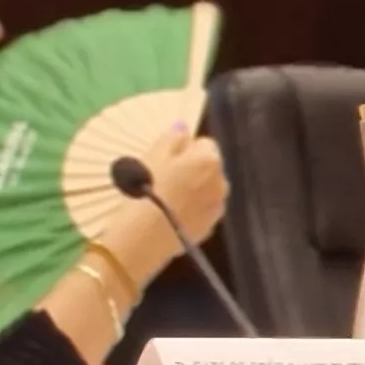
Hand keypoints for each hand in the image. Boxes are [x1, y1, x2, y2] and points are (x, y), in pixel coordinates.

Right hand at [101, 129, 232, 280]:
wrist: (142, 238)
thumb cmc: (145, 190)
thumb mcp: (152, 156)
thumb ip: (172, 138)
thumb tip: (184, 127)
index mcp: (209, 160)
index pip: (204, 143)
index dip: (184, 149)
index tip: (165, 159)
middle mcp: (222, 182)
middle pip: (209, 168)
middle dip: (193, 170)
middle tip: (164, 179)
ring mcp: (217, 208)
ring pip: (207, 190)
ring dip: (194, 190)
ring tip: (167, 200)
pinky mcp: (209, 229)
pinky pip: (202, 211)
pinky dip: (192, 210)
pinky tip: (171, 216)